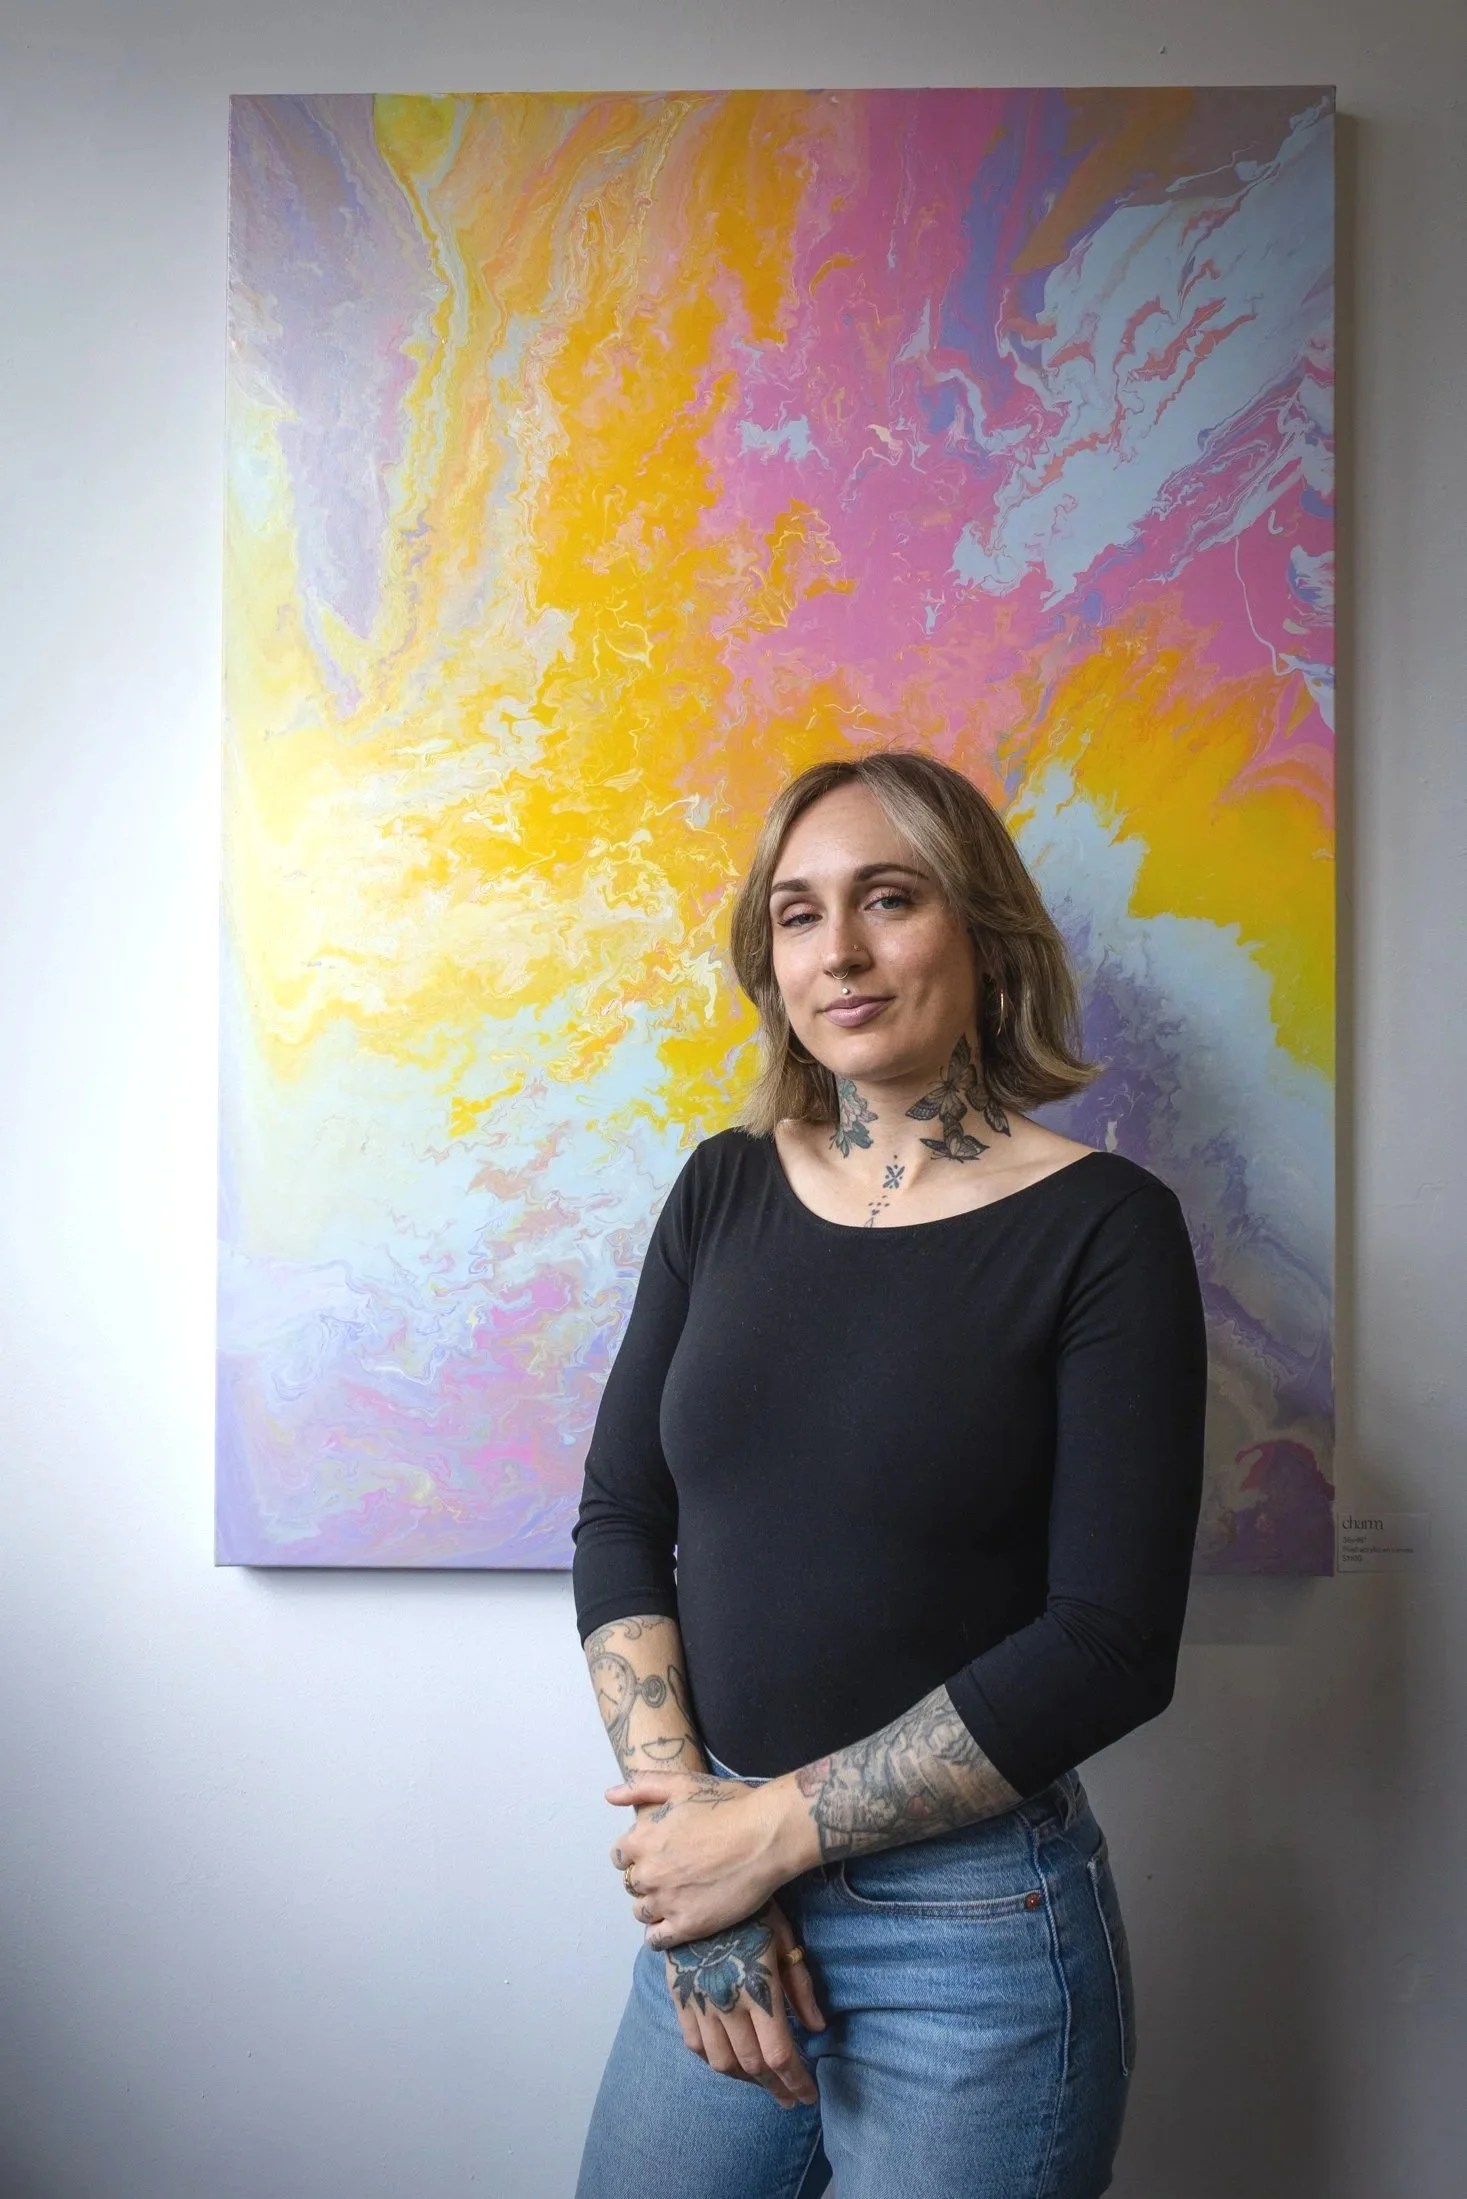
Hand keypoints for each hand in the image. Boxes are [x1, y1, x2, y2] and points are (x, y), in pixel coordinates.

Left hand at [607, 1769, 811, 1944]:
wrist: (765, 1837)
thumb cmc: (727, 1805)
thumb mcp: (682, 1783)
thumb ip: (641, 1787)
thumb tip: (609, 1796)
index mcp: (643, 1839)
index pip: (619, 1856)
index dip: (636, 1853)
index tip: (656, 1852)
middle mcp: (649, 1873)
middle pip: (631, 1884)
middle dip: (647, 1878)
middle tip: (673, 1872)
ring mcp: (667, 1902)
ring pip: (642, 1912)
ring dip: (653, 1904)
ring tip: (676, 1896)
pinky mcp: (688, 1925)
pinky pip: (657, 1939)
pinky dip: (659, 1933)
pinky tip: (674, 1923)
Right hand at [663, 1897, 825, 2109]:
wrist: (700, 1881)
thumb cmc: (752, 1907)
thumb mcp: (784, 1938)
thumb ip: (800, 1986)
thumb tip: (817, 2028)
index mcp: (757, 1989)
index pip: (779, 2054)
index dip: (795, 2082)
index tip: (807, 2097)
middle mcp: (726, 2002)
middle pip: (752, 2065)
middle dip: (775, 2087)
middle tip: (789, 2097)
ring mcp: (700, 2001)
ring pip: (721, 2062)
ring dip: (744, 2079)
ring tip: (762, 2081)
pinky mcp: (680, 1995)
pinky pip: (694, 2044)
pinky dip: (713, 2061)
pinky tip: (728, 2061)